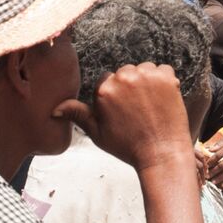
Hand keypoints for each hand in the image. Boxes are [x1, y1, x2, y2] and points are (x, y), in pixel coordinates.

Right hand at [59, 62, 197, 172]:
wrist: (161, 153)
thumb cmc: (128, 146)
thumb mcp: (97, 133)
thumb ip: (78, 115)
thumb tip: (55, 110)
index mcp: (104, 90)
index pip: (106, 80)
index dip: (115, 96)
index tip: (123, 110)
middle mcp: (124, 78)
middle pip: (125, 72)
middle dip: (130, 86)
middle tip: (137, 110)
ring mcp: (147, 76)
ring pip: (144, 69)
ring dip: (147, 82)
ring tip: (150, 106)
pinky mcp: (167, 77)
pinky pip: (164, 70)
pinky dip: (165, 82)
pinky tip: (162, 101)